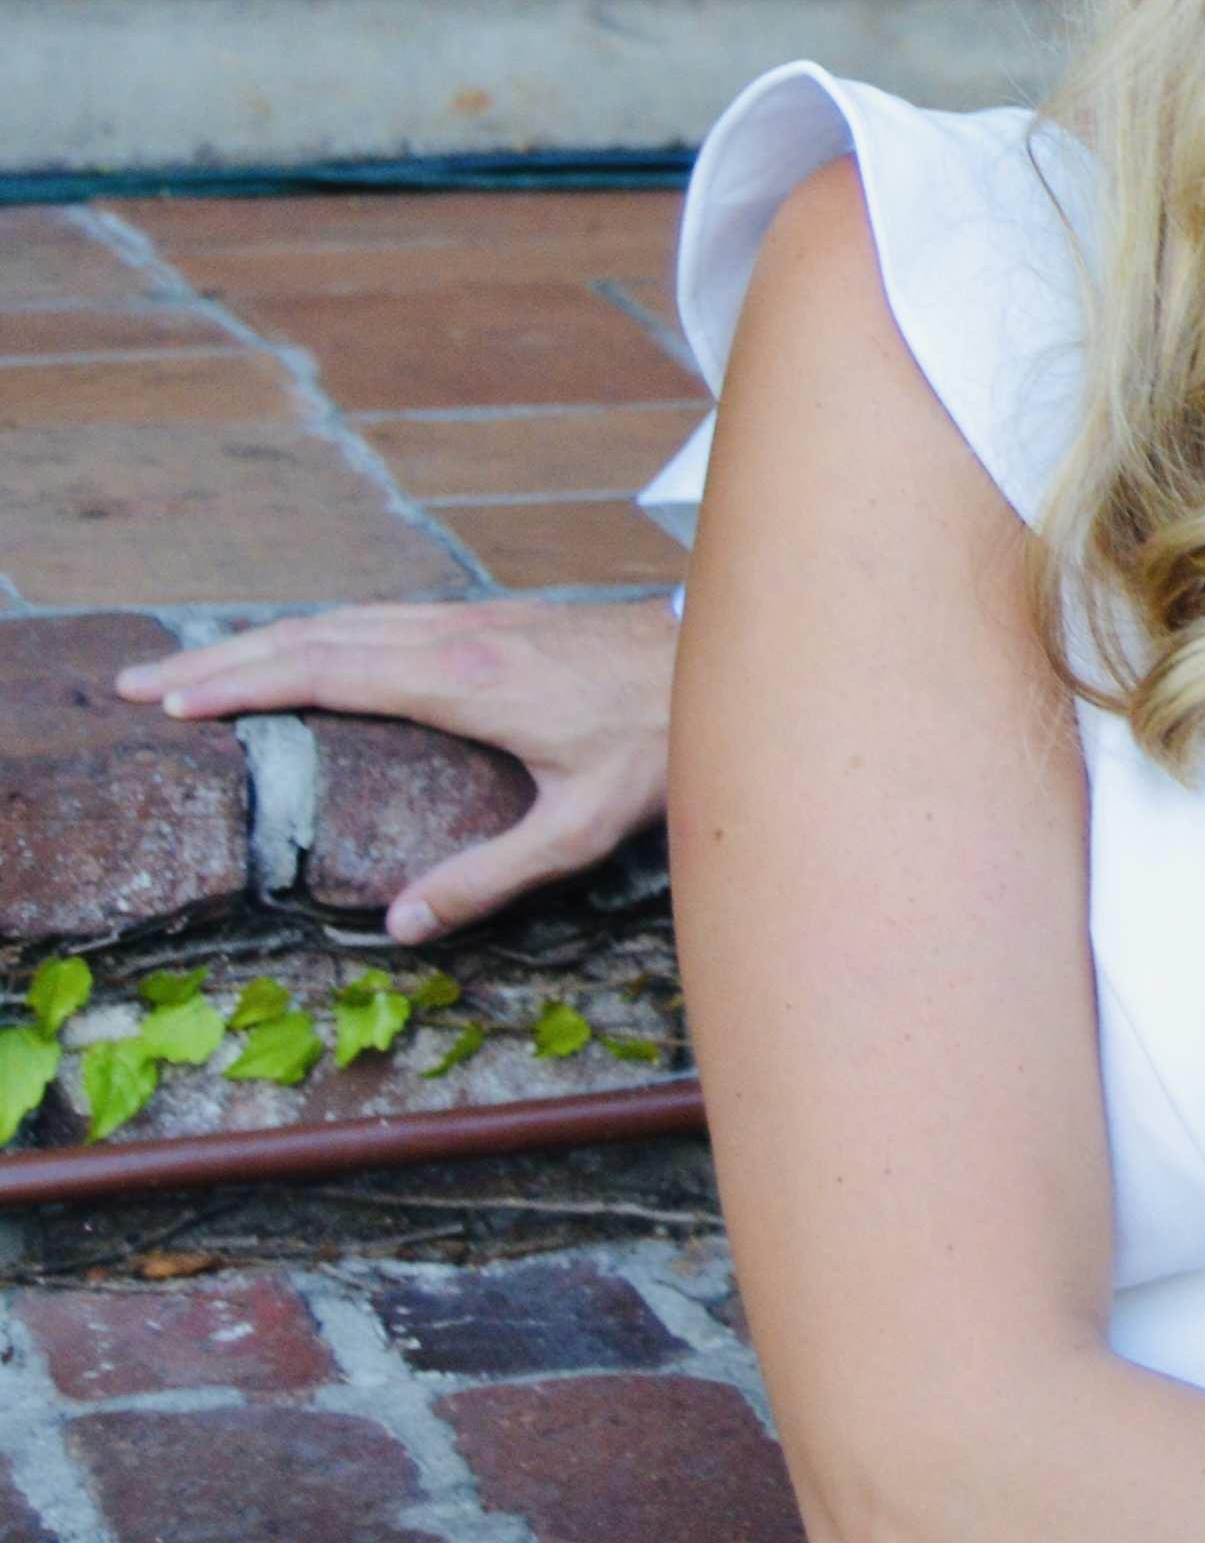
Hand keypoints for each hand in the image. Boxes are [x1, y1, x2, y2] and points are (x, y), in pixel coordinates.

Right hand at [113, 598, 679, 944]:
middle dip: (225, 658)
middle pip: (319, 636)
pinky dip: (322, 630)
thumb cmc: (660, 743)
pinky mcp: (497, 620)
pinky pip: (384, 617)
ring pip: (349, 619)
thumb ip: (492, 877)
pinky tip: (303, 648)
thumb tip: (403, 925)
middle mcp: (460, 637)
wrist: (727, 658)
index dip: (247, 684)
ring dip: (266, 638)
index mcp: (466, 680)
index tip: (176, 700)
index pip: (329, 673)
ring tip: (195, 665)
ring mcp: (478, 620)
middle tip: (140, 682)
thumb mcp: (581, 828)